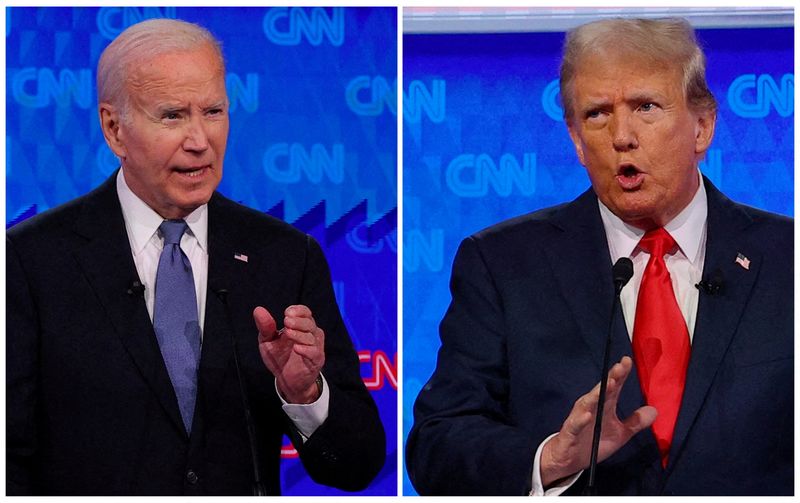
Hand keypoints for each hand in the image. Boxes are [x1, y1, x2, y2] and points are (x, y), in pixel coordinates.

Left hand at [254, 305, 325, 403]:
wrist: (286, 380)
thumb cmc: (279, 357)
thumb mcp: (268, 341)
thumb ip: (265, 326)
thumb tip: (258, 309)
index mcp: (301, 326)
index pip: (305, 312)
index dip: (298, 311)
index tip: (287, 313)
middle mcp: (311, 334)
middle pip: (309, 323)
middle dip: (298, 321)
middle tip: (286, 322)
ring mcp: (315, 347)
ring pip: (312, 337)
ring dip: (300, 334)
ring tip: (288, 333)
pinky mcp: (316, 361)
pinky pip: (314, 352)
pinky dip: (306, 349)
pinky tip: (296, 348)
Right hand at [540, 356, 656, 486]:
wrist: (568, 460)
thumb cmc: (593, 442)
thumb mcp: (620, 434)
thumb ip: (635, 422)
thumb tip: (655, 410)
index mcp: (603, 406)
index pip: (613, 387)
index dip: (620, 374)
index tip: (627, 361)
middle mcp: (590, 408)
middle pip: (601, 391)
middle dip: (610, 378)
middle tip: (620, 367)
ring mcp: (579, 419)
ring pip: (587, 403)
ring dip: (597, 394)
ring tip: (609, 384)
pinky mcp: (570, 432)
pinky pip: (575, 424)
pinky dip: (581, 419)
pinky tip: (588, 415)